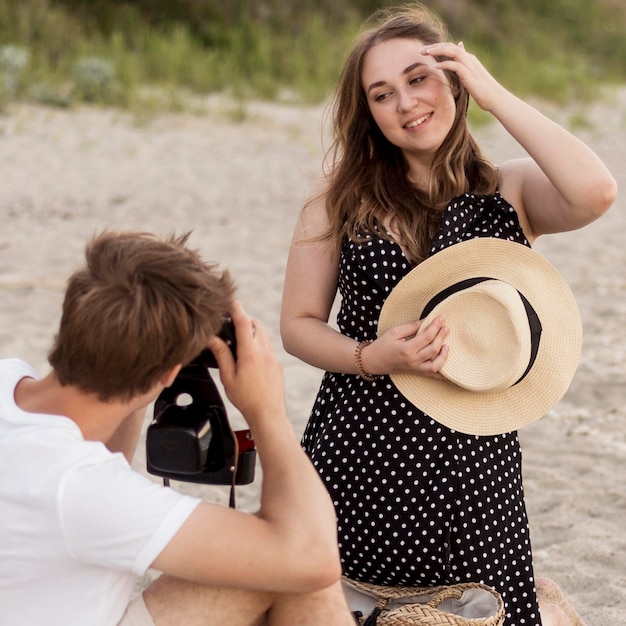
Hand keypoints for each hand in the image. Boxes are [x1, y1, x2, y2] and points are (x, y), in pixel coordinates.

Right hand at [207, 301, 285, 426]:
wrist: (269, 414)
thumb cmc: (246, 399)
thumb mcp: (228, 377)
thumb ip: (221, 355)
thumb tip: (212, 338)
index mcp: (250, 353)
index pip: (243, 323)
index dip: (236, 308)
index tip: (230, 301)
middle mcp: (264, 351)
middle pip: (256, 324)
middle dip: (245, 318)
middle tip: (233, 321)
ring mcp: (273, 357)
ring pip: (263, 334)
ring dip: (253, 330)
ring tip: (240, 337)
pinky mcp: (277, 364)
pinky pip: (268, 346)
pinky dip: (259, 342)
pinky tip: (250, 353)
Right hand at [362, 317, 448, 378]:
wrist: (372, 361)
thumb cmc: (382, 345)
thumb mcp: (394, 332)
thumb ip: (411, 326)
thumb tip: (427, 321)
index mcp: (406, 349)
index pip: (427, 336)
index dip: (436, 326)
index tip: (442, 317)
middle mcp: (412, 360)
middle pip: (434, 348)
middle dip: (442, 336)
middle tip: (446, 327)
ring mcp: (415, 368)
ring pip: (436, 365)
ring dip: (444, 355)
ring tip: (447, 345)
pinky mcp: (416, 372)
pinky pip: (432, 375)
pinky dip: (443, 374)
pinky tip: (450, 369)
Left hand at [421, 41, 505, 112]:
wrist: (495, 98)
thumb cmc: (482, 90)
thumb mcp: (470, 77)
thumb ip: (462, 68)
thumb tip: (457, 63)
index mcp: (468, 59)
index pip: (451, 47)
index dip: (438, 47)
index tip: (424, 51)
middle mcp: (469, 59)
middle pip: (450, 46)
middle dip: (435, 46)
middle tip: (421, 50)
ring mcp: (470, 66)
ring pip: (453, 52)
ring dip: (439, 51)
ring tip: (426, 53)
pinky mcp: (470, 76)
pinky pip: (456, 66)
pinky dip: (446, 64)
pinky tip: (436, 66)